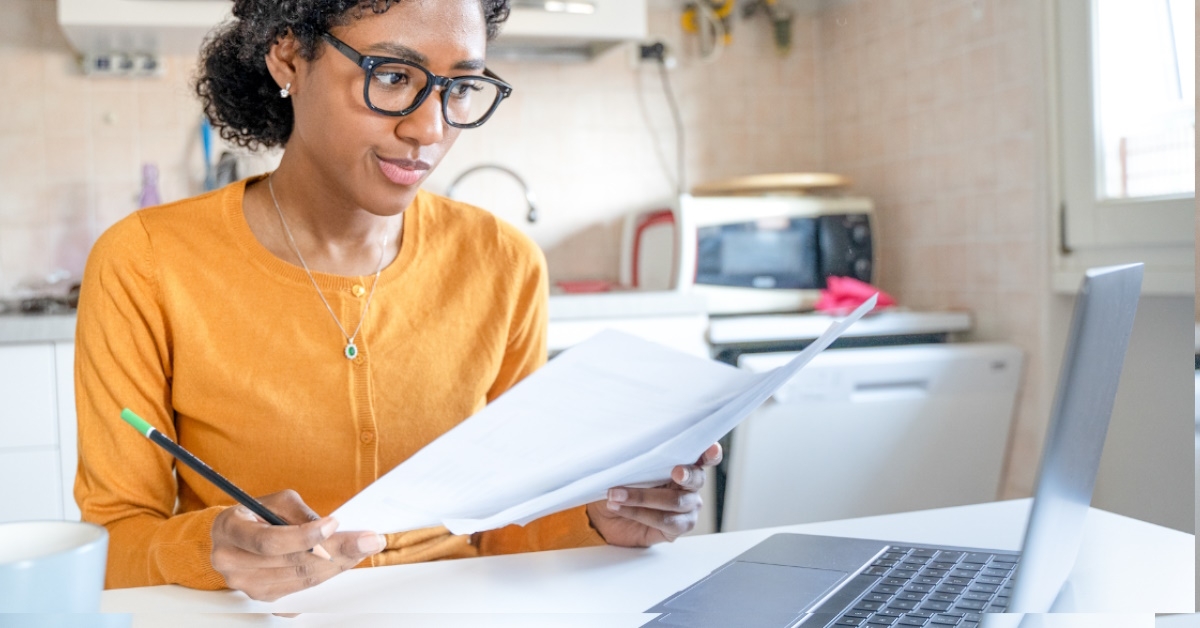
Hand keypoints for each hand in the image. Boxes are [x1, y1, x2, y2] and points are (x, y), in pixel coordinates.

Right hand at [210, 489, 385, 600]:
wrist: (236, 534)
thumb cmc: (256, 513)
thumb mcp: (276, 501)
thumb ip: (300, 513)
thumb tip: (330, 528)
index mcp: (230, 530)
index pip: (269, 540)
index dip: (304, 535)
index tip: (334, 523)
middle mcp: (232, 561)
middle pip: (291, 561)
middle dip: (336, 549)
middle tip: (368, 539)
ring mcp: (246, 584)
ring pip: (301, 577)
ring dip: (339, 562)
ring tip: (365, 547)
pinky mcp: (263, 595)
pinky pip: (302, 587)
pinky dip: (328, 572)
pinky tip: (347, 559)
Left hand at [586, 443, 721, 546]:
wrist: (605, 514)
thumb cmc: (621, 484)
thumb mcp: (627, 467)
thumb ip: (640, 458)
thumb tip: (631, 448)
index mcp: (683, 464)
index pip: (705, 457)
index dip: (711, 453)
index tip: (711, 449)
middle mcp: (690, 486)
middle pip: (696, 479)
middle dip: (686, 475)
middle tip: (675, 472)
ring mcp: (687, 508)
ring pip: (675, 501)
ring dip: (642, 497)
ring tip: (616, 495)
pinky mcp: (677, 528)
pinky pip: (664, 521)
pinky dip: (639, 513)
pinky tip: (621, 508)